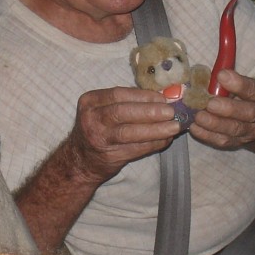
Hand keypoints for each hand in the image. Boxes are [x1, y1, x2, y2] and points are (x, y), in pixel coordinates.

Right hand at [66, 86, 184, 181]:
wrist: (80, 160)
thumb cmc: (99, 130)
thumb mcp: (102, 110)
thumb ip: (127, 103)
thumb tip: (162, 98)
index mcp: (90, 101)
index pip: (119, 94)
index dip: (143, 96)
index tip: (163, 98)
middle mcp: (91, 118)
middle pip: (123, 112)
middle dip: (150, 111)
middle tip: (171, 112)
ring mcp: (98, 138)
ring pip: (129, 132)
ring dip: (155, 129)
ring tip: (174, 127)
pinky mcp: (108, 156)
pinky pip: (135, 149)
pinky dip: (153, 144)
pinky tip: (165, 140)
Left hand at [189, 69, 254, 150]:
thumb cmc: (254, 91)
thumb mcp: (254, 76)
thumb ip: (235, 66)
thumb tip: (219, 44)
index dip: (239, 83)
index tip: (222, 75)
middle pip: (248, 113)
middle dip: (228, 109)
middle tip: (210, 104)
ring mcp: (251, 130)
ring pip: (235, 130)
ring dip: (215, 124)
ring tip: (198, 116)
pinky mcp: (239, 141)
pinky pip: (223, 141)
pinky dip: (208, 136)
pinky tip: (194, 127)